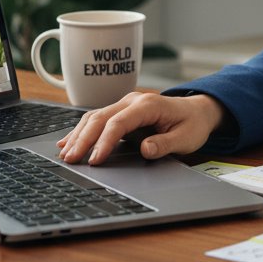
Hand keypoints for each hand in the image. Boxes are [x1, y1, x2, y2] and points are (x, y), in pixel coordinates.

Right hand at [57, 92, 225, 165]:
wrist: (197, 111)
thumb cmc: (191, 124)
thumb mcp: (186, 137)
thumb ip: (165, 143)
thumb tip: (146, 149)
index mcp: (148, 105)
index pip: (119, 123)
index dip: (104, 142)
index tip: (94, 160)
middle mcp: (132, 101)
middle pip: (101, 118)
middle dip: (83, 139)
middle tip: (70, 159)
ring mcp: (125, 104)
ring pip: (95, 116)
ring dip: (78, 134)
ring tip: (65, 153)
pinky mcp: (121, 111)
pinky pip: (97, 119)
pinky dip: (82, 130)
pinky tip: (69, 141)